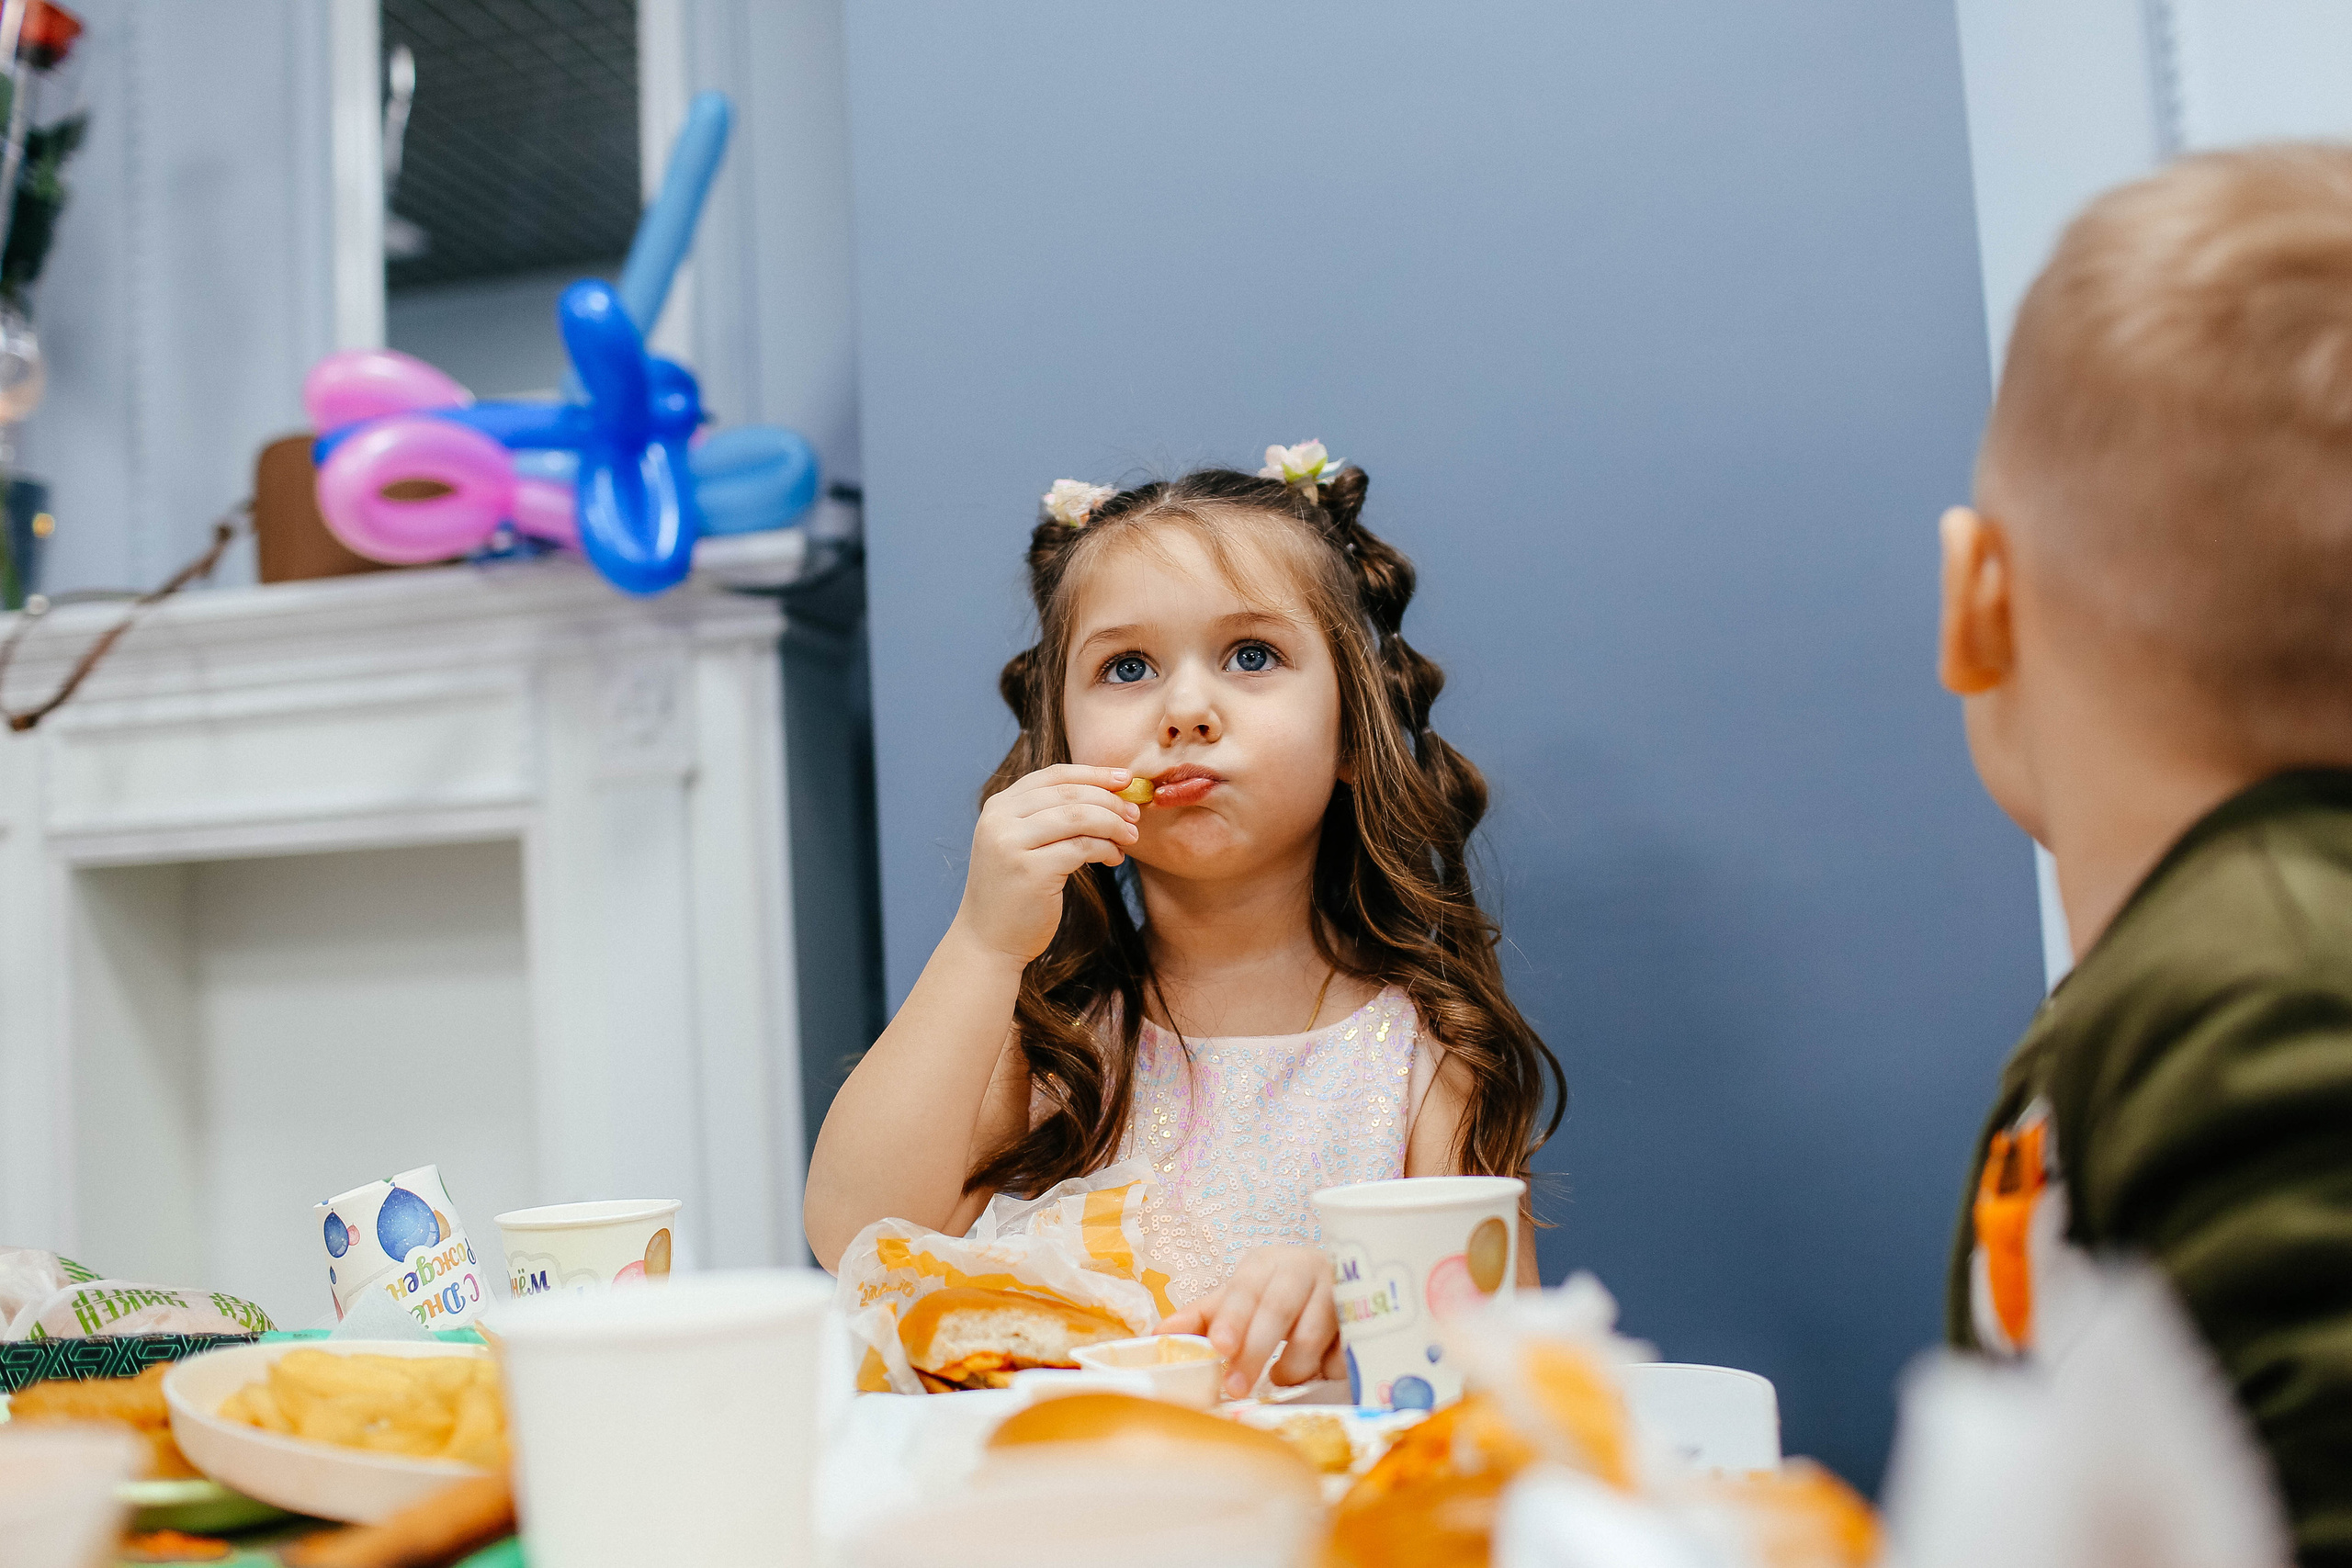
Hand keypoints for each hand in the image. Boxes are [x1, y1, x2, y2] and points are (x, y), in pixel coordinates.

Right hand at [953, 763, 1141, 963]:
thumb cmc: (1015, 893)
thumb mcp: (1023, 844)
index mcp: (999, 807)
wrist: (988, 942)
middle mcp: (1000, 819)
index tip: (1125, 778)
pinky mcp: (1031, 871)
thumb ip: (1050, 817)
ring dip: (1113, 824)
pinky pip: (1083, 847)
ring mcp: (1012, 844)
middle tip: (1135, 815)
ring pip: (1079, 816)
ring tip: (1130, 838)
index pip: (1054, 775)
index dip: (1094, 773)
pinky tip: (1114, 858)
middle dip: (1110, 800)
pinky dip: (1106, 849)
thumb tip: (1109, 794)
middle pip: (1070, 793)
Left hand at [1155, 1244, 1343, 1398]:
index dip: (1233, 1318)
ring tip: (1282, 1377)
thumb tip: (1157, 1337)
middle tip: (1236, 1387)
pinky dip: (1330, 1368)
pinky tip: (1322, 1370)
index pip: (1246, 1289)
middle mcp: (1305, 1269)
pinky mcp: (1369, 1315)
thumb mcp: (1239, 1300)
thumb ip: (1202, 1318)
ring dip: (1294, 1366)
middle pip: (1278, 1309)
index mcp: (1267, 1264)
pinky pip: (1348, 1351)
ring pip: (1315, 1333)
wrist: (1339, 1280)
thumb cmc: (1277, 1295)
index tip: (1219, 1347)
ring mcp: (1340, 1289)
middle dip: (1255, 1351)